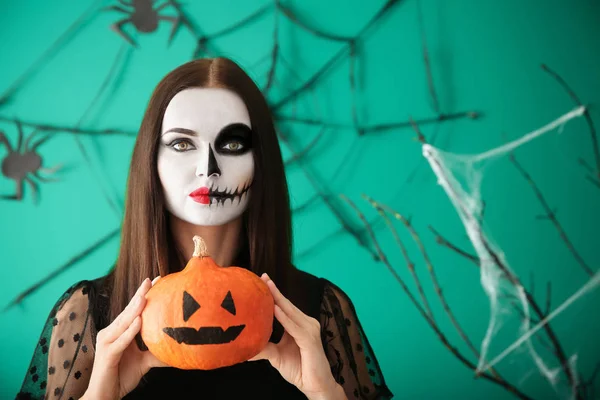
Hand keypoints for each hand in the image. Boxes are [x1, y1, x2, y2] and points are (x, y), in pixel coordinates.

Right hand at [83, 277, 166, 399]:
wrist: (104, 396)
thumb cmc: (120, 376)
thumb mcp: (143, 362)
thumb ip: (156, 353)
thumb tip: (176, 350)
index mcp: (119, 332)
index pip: (133, 310)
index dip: (143, 295)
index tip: (157, 280)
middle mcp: (111, 333)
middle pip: (127, 311)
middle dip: (140, 295)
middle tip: (152, 280)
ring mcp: (107, 343)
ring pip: (123, 323)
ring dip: (134, 309)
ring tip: (145, 296)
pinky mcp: (107, 355)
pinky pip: (120, 341)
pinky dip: (129, 332)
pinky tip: (138, 322)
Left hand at [250, 274, 346, 399]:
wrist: (315, 385)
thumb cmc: (299, 369)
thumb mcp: (276, 355)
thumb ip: (263, 347)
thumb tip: (243, 345)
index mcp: (299, 324)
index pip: (284, 306)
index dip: (274, 293)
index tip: (262, 280)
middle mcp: (306, 323)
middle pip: (288, 305)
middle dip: (275, 291)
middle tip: (262, 277)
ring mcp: (310, 330)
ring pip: (291, 313)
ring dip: (279, 301)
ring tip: (267, 289)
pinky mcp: (310, 340)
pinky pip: (295, 327)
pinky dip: (285, 319)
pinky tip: (275, 310)